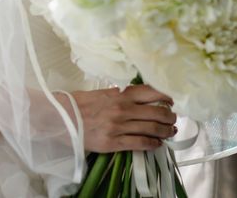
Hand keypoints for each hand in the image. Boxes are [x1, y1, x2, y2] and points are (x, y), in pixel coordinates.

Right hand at [58, 85, 176, 152]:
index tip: (171, 101)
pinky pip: (139, 143)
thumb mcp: (104, 92)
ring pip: (151, 128)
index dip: (165, 96)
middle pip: (156, 112)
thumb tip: (138, 96)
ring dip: (165, 131)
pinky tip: (157, 144)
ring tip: (170, 132)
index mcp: (121, 94)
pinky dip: (152, 144)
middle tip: (173, 119)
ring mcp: (119, 126)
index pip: (151, 92)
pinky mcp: (114, 142)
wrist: (63, 117)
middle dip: (169, 116)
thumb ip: (122, 94)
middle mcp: (124, 109)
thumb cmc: (81, 103)